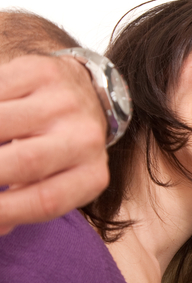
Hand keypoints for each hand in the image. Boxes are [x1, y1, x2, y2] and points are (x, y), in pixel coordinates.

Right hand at [0, 53, 108, 234]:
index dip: (2, 211)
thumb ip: (24, 202)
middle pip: (24, 162)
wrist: (85, 91)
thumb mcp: (56, 179)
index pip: (45, 200)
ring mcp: (66, 102)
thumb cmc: (58, 148)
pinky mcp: (42, 71)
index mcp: (91, 174)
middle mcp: (86, 138)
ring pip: (1, 123)